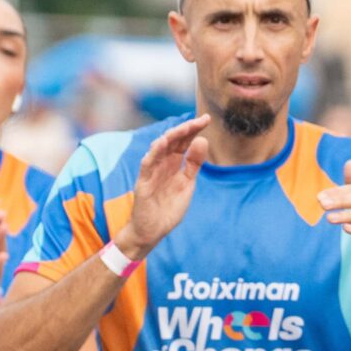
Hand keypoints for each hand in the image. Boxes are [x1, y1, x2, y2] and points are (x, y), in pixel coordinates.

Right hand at [113, 118, 209, 258]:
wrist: (152, 231)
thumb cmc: (168, 209)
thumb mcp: (187, 184)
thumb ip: (194, 165)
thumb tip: (203, 140)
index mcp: (174, 164)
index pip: (184, 142)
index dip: (194, 130)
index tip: (207, 119)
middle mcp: (163, 164)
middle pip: (173, 141)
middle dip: (186, 129)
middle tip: (200, 120)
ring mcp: (152, 171)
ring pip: (160, 148)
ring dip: (172, 136)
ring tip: (185, 127)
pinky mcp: (143, 182)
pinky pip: (147, 164)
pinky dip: (154, 152)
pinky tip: (162, 142)